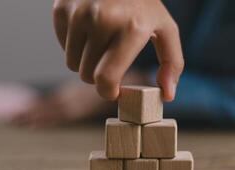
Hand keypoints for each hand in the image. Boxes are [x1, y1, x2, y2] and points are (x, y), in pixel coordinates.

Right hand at [53, 0, 183, 100]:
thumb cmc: (143, 4)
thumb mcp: (166, 28)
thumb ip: (172, 62)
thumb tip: (167, 95)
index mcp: (131, 29)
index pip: (106, 78)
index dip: (108, 92)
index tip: (113, 91)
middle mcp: (102, 20)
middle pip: (87, 75)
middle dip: (98, 76)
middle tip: (110, 62)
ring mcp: (79, 13)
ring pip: (72, 64)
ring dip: (85, 61)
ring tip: (101, 44)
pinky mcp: (62, 8)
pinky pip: (63, 46)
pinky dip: (75, 45)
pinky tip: (89, 31)